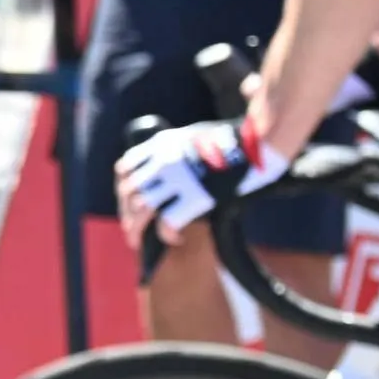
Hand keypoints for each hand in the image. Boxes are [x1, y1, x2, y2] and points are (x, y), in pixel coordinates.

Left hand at [111, 117, 279, 241]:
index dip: (121, 189)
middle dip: (126, 214)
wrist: (257, 144)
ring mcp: (177, 178)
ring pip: (141, 208)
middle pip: (128, 192)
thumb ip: (179, 151)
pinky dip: (167, 235)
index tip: (126, 203)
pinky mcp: (195, 197)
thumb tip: (175, 171)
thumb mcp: (196, 137)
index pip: (125, 167)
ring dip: (136, 228)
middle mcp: (163, 160)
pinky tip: (175, 240)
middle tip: (131, 231)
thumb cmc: (236, 142)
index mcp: (162, 143)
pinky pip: (168, 222)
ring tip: (139, 242)